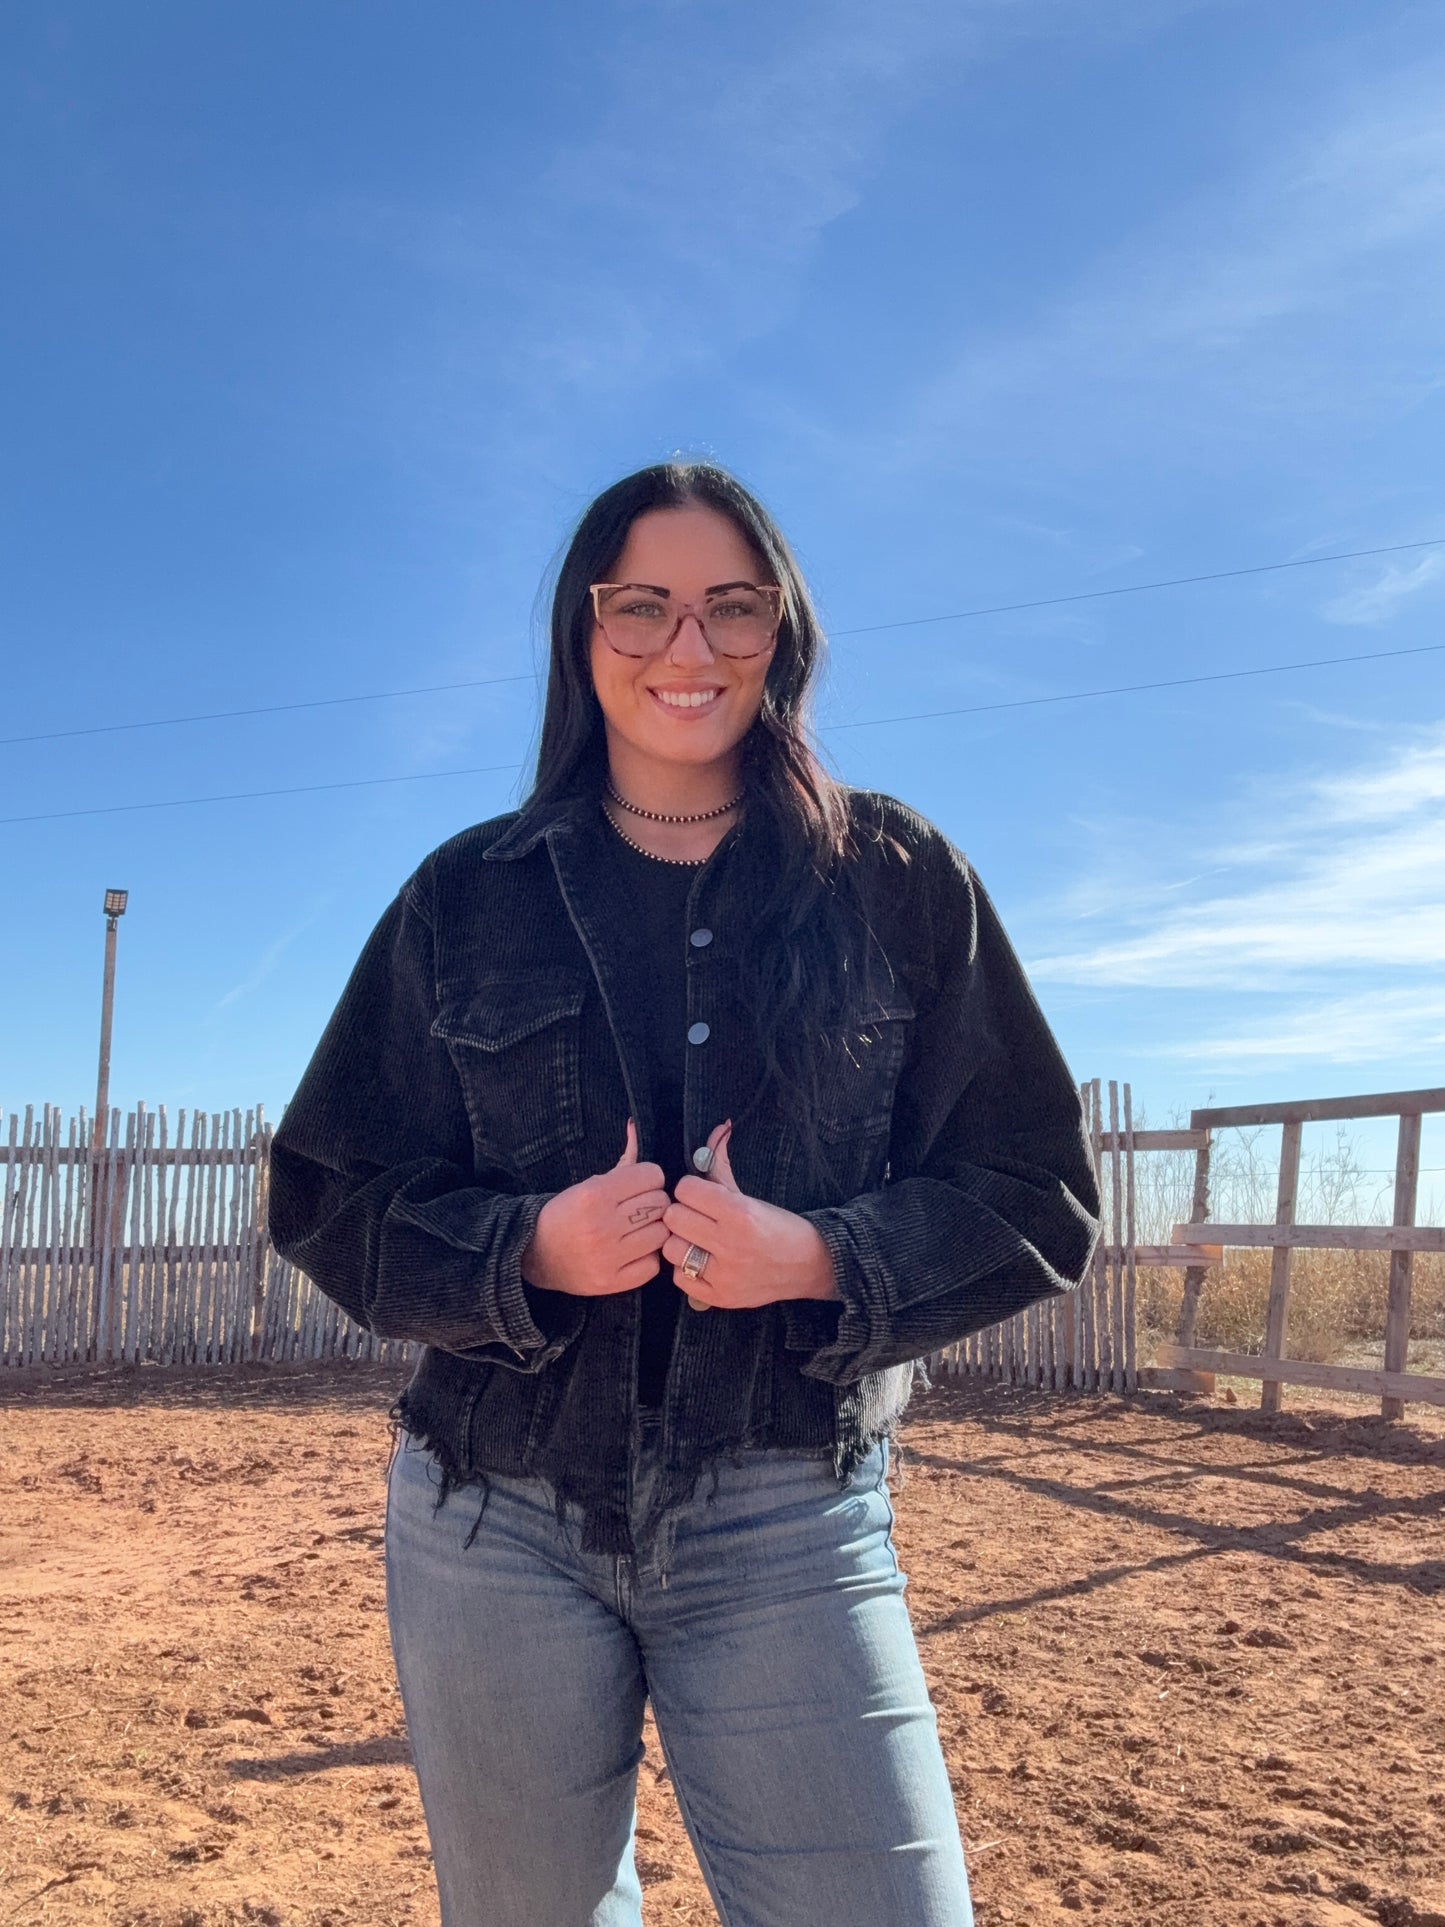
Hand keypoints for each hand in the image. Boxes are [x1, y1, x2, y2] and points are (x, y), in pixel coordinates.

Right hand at [521, 1120, 669, 1296]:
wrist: (534, 1253)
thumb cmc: (566, 1213)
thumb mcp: (588, 1184)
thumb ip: (621, 1162)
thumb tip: (635, 1126)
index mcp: (595, 1194)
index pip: (652, 1176)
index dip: (649, 1179)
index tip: (640, 1186)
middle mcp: (602, 1225)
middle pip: (660, 1204)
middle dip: (653, 1203)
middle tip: (639, 1209)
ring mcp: (608, 1256)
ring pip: (661, 1234)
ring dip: (653, 1230)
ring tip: (637, 1231)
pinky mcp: (612, 1282)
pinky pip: (653, 1264)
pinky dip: (647, 1257)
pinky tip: (633, 1252)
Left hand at [662, 1122, 838, 1311]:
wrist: (808, 1265)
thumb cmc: (777, 1226)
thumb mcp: (748, 1195)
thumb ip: (722, 1165)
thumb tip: (717, 1128)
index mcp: (740, 1212)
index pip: (686, 1189)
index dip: (690, 1189)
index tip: (700, 1195)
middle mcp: (731, 1244)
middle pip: (674, 1217)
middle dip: (682, 1213)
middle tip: (696, 1217)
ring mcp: (725, 1274)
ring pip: (671, 1248)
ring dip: (680, 1241)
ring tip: (696, 1240)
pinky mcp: (720, 1297)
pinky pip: (679, 1278)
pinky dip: (686, 1269)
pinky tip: (702, 1261)